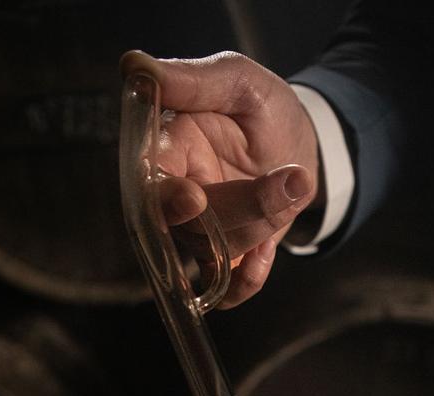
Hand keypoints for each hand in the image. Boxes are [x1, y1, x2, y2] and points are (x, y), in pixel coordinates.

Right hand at [120, 49, 320, 307]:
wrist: (299, 143)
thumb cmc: (263, 106)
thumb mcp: (238, 80)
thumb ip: (190, 79)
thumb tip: (134, 66)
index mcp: (168, 148)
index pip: (149, 183)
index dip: (167, 198)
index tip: (194, 199)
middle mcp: (175, 195)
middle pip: (188, 227)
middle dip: (242, 211)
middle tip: (290, 182)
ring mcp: (199, 232)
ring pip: (216, 253)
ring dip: (265, 224)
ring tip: (294, 183)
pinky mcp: (225, 258)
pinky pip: (226, 290)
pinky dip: (249, 279)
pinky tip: (269, 252)